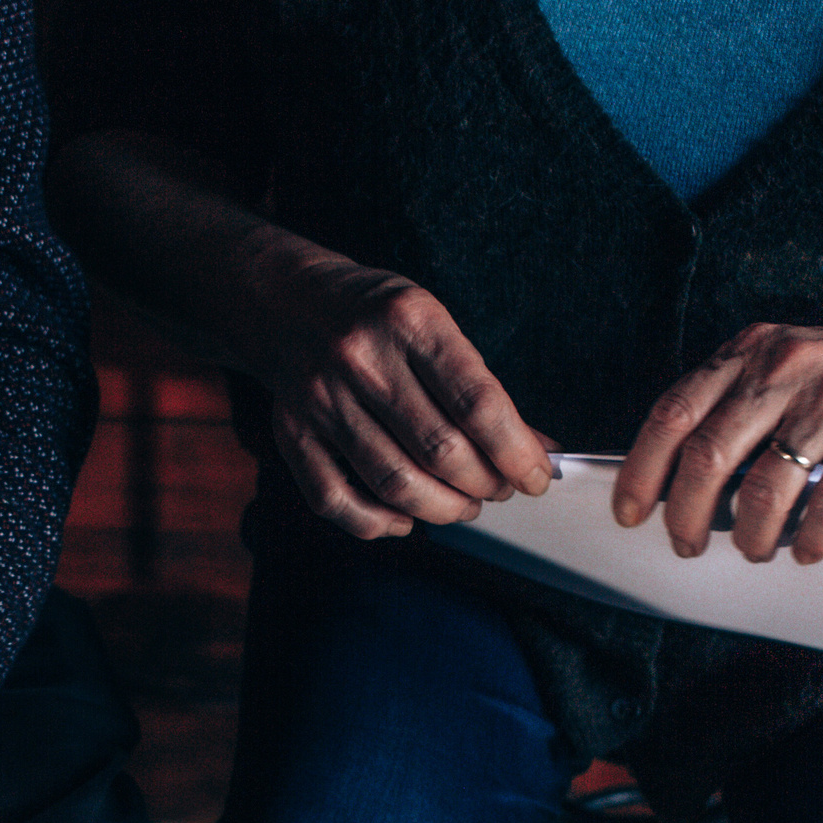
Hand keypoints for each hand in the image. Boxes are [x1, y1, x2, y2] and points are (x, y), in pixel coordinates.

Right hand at [230, 236, 554, 539]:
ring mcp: (321, 399)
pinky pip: (336, 500)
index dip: (516, 452)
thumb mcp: (432, 321)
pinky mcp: (291, 433)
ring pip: (396, 483)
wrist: (285, 299)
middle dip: (487, 483)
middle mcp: (361, 359)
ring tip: (466, 505)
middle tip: (502, 488)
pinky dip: (379, 523)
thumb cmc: (374, 314)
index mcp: (408, 320)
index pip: (477, 403)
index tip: (538, 475)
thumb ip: (477, 383)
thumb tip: (533, 448)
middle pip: (441, 450)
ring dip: (445, 509)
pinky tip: (406, 519)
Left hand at [610, 289, 822, 564]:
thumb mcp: (792, 359)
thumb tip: (674, 465)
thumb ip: (738, 394)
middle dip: (686, 514)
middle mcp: (789, 367)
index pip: (674, 412)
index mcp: (754, 349)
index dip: (642, 469)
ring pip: (765, 487)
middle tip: (686, 545)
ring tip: (752, 551)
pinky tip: (808, 551)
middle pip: (708, 455)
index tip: (628, 512)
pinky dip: (813, 538)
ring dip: (749, 535)